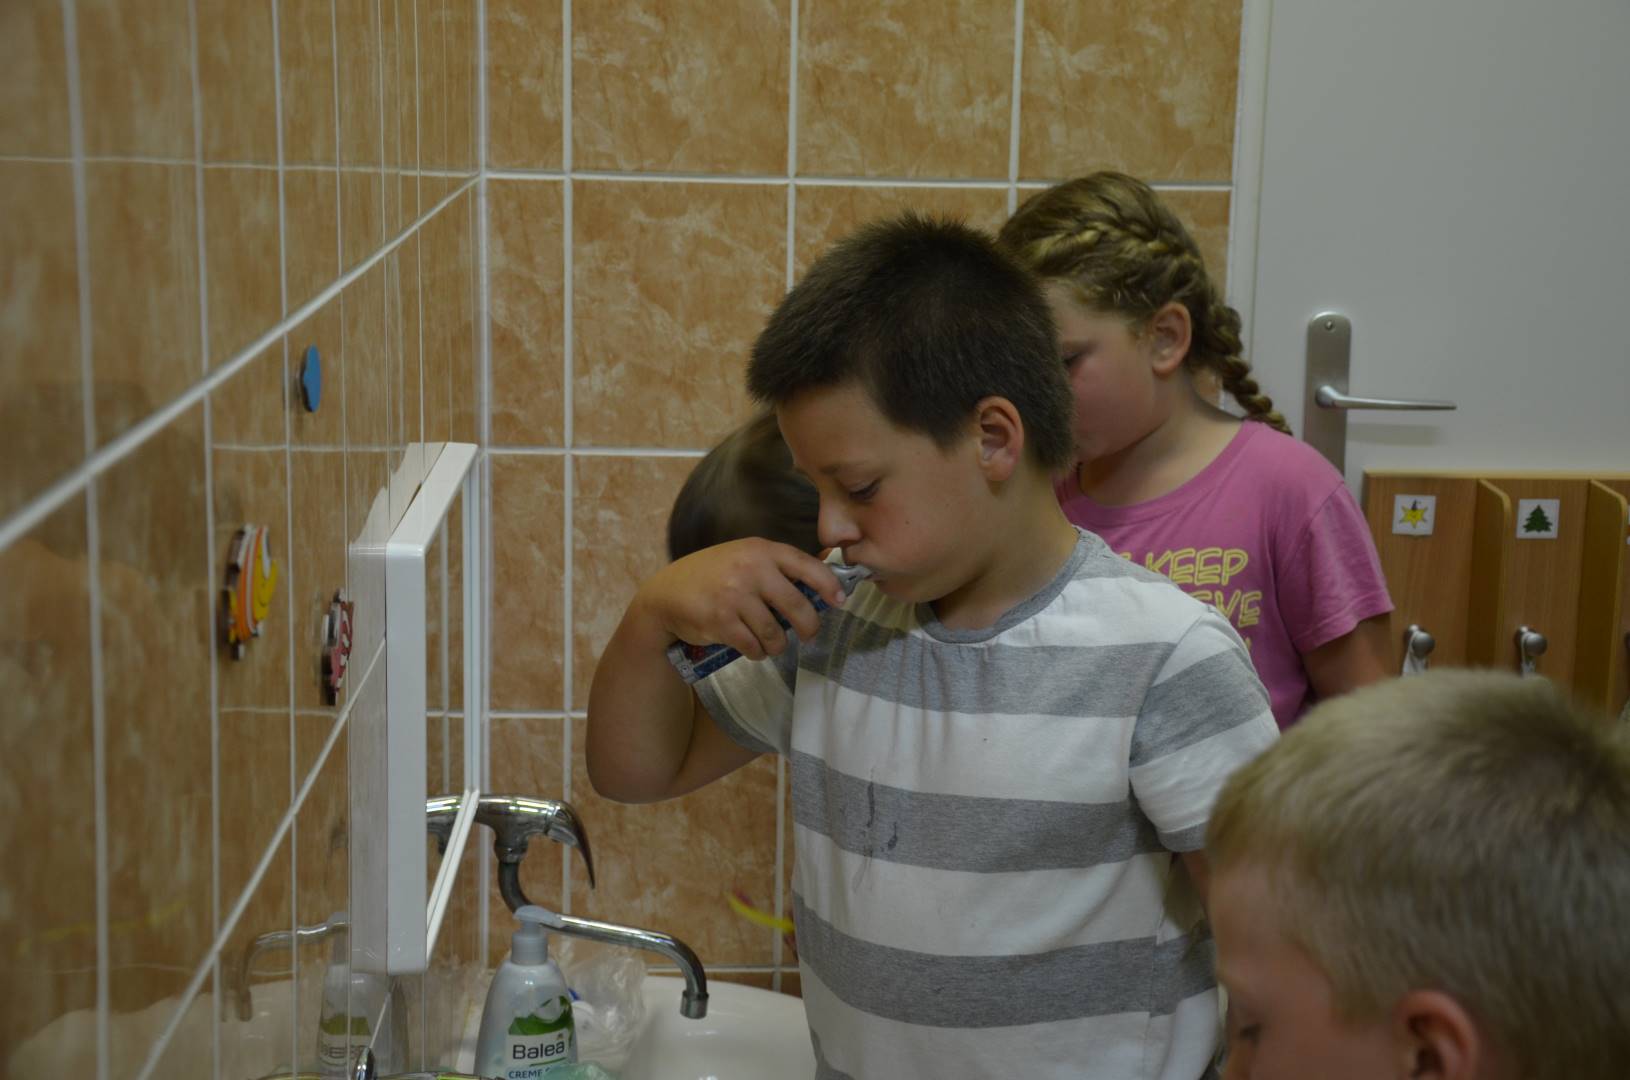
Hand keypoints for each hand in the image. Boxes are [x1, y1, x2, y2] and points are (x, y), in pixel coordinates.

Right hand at [637, 539, 843, 661]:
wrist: (666, 594)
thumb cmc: (712, 575)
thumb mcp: (744, 556)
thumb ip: (778, 565)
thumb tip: (826, 574)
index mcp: (760, 550)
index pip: (806, 566)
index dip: (829, 585)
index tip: (840, 601)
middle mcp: (750, 569)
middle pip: (798, 606)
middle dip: (809, 627)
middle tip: (809, 635)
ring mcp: (735, 596)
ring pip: (776, 633)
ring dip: (778, 644)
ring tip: (772, 643)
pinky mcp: (721, 621)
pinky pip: (754, 646)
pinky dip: (757, 652)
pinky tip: (752, 648)